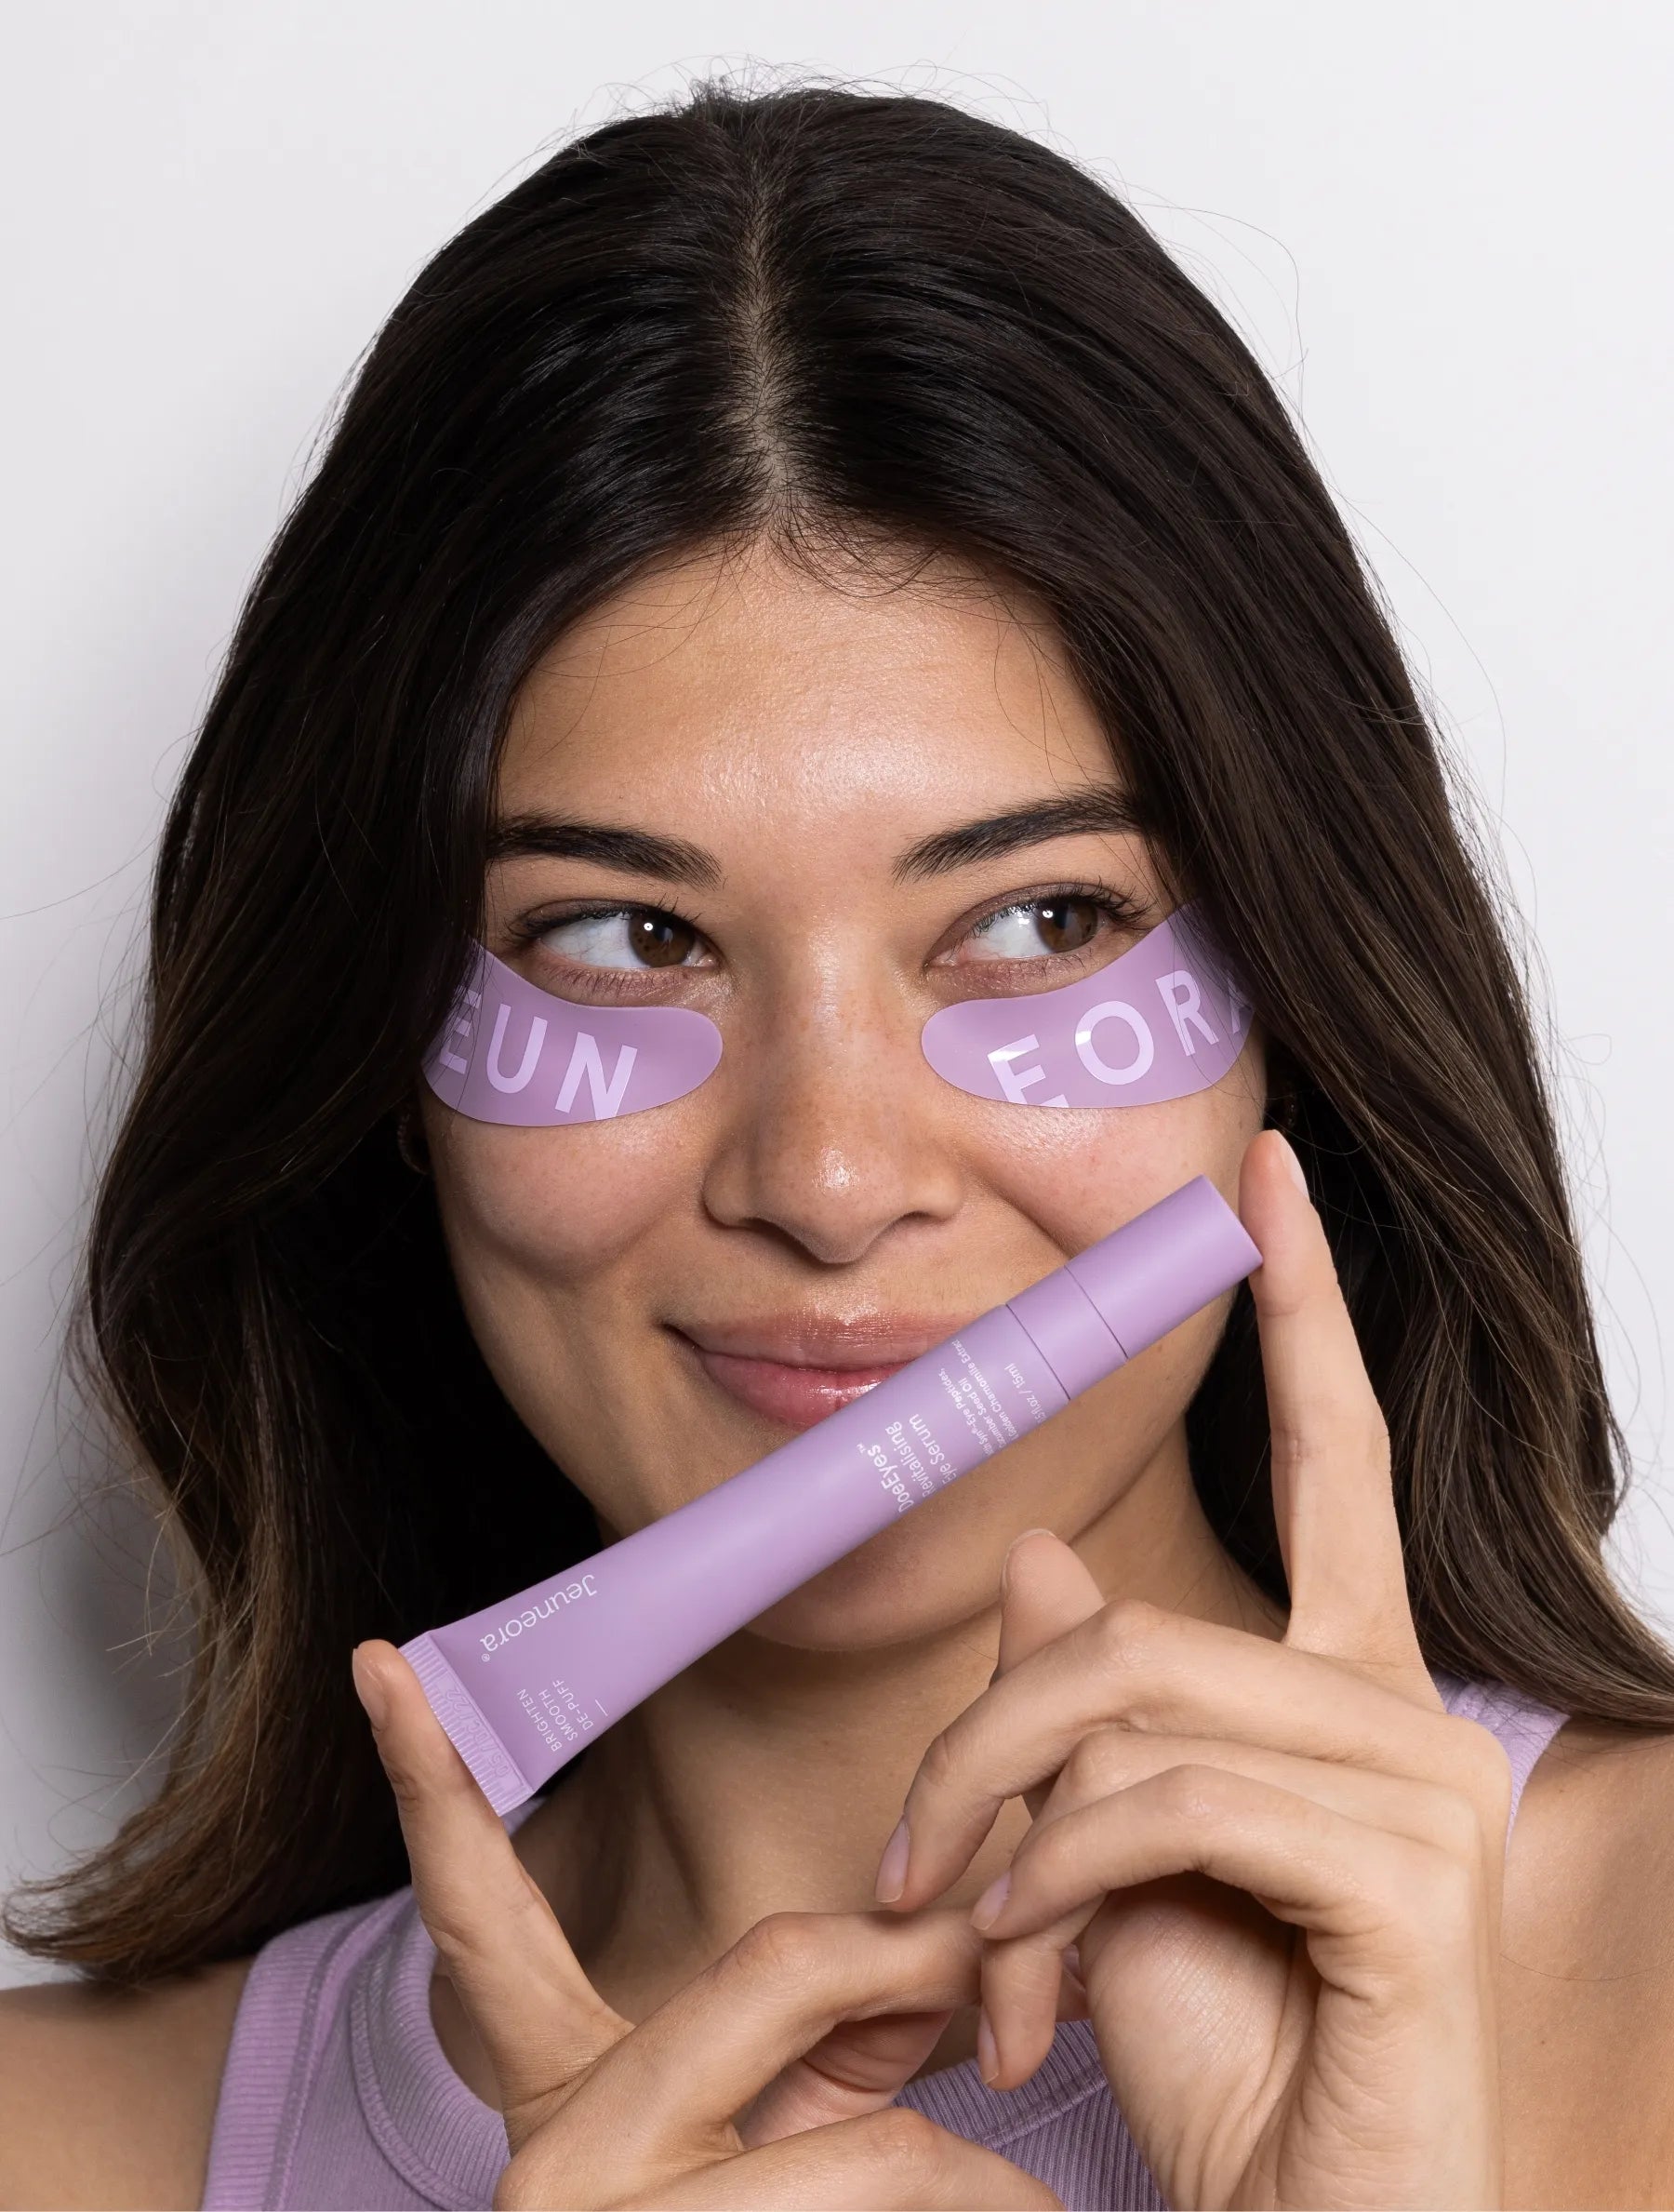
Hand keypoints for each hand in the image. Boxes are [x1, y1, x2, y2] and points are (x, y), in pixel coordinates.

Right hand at [350, 1640, 1072, 2208]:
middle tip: (1020, 2002)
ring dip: (997, 2173)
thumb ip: (836, 2010)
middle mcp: (560, 2163)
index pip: (482, 1917)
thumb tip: (964, 1926)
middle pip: (783, 1968)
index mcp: (556, 2094)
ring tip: (1036, 2207)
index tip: (382, 1662)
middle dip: (927, 1968)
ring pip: (883, 2152)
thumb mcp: (782, 2125)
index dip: (430, 1783)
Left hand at [874, 1129, 1512, 2209]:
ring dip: (1003, 1826)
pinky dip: (1058, 1875)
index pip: (1336, 1467)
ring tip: (965, 1946)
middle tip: (911, 1866)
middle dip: (988, 1734)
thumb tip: (1047, 1561)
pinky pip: (1172, 1800)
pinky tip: (1020, 1965)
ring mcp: (1426, 1795)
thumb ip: (1092, 1715)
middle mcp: (1406, 1720)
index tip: (1273, 1182)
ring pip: (1139, 1701)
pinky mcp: (1412, 1882)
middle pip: (1141, 1624)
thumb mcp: (1110, 1870)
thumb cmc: (1226, 2076)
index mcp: (1346, 1699)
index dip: (1308, 1318)